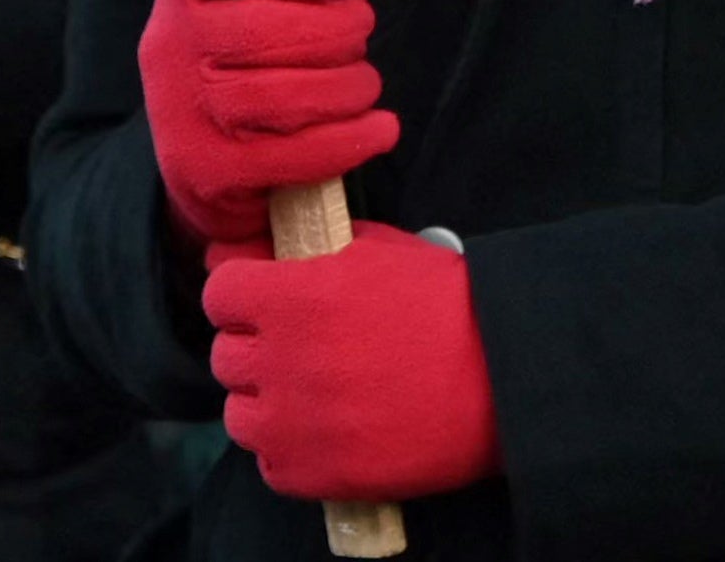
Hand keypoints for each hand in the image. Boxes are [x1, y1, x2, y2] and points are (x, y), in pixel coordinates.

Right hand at [138, 0, 395, 252]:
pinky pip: (288, 155)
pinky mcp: (206, 168)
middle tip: (361, 33)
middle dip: (334, 33)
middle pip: (259, 27)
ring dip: (346, 88)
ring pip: (278, 95)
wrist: (210, 166)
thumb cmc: (261, 64)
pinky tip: (377, 129)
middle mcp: (171, 43)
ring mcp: (182, 110)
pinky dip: (347, 141)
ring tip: (365, 85)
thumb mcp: (292, 3)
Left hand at [205, 221, 500, 503]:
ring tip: (308, 398)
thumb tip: (246, 254)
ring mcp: (300, 422)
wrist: (505, 377)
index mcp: (295, 296)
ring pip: (240, 417)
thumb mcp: (375, 253)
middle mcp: (286, 360)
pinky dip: (289, 454)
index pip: (219, 293)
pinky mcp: (321, 474)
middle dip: (254, 350)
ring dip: (265, 405)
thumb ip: (303, 251)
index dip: (240, 296)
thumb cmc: (445, 305)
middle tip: (294, 352)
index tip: (262, 303)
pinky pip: (272, 467)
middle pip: (226, 357)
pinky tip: (324, 435)